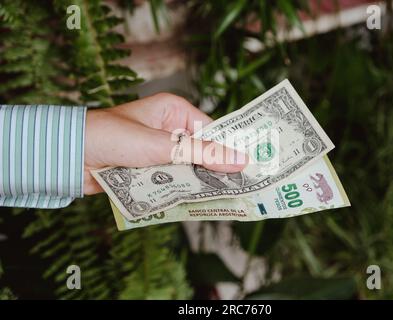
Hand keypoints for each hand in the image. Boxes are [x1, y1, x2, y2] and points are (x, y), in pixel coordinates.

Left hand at [84, 93, 247, 194]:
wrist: (70, 156)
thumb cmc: (114, 137)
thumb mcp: (163, 146)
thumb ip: (202, 154)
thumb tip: (240, 160)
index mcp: (174, 111)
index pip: (212, 131)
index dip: (229, 149)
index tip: (249, 168)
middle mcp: (168, 129)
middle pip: (201, 152)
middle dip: (214, 170)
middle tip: (239, 189)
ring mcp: (158, 151)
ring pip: (187, 169)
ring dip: (196, 183)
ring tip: (222, 199)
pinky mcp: (148, 170)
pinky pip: (171, 180)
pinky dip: (179, 190)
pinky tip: (195, 203)